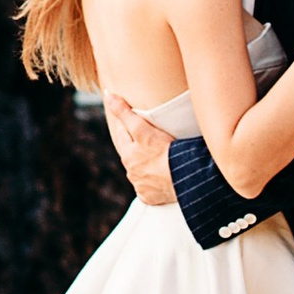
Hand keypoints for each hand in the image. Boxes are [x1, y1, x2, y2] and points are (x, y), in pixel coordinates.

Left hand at [103, 88, 180, 206]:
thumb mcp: (143, 129)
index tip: (137, 120)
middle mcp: (131, 172)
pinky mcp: (151, 197)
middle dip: (137, 147)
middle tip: (152, 141)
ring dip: (146, 166)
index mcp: (127, 155)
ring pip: (140, 172)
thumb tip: (108, 96)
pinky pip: (150, 188)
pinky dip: (154, 183)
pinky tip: (163, 177)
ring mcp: (141, 186)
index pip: (123, 134)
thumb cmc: (166, 152)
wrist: (185, 179)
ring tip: (160, 160)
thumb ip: (125, 113)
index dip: (129, 125)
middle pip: (131, 155)